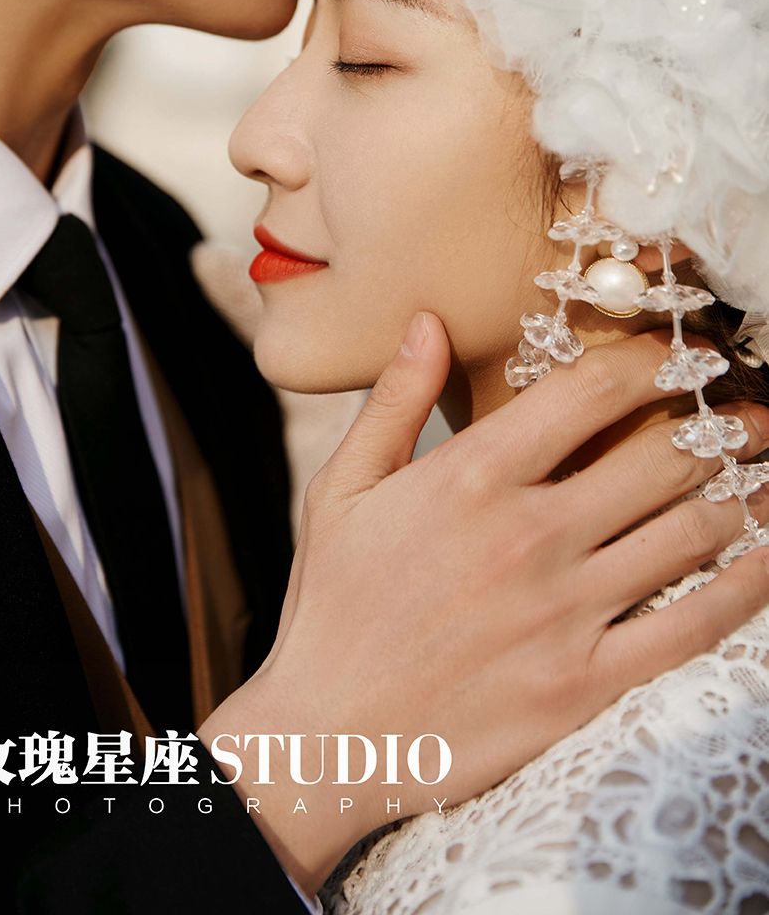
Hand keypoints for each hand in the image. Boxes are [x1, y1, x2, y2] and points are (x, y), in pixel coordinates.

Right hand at [199, 315, 768, 894]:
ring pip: (689, 531)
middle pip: (661, 455)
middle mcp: (529, 534)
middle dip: (721, 421)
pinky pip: (691, 625)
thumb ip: (393, 400)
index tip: (679, 350)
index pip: (589, 391)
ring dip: (746, 490)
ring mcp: (564, 611)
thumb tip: (428, 321)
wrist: (329, 733)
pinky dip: (746, 585)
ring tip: (767, 466)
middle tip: (751, 409)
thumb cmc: (331, 603)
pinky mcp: (586, 683)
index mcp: (471, 476)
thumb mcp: (341, 489)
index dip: (650, 359)